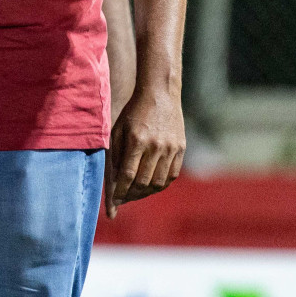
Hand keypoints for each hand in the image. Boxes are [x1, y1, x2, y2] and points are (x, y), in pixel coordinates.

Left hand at [105, 85, 185, 216]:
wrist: (160, 94)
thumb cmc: (133, 111)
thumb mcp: (119, 128)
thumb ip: (117, 153)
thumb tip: (115, 179)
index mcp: (136, 140)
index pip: (128, 175)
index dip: (120, 191)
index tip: (114, 202)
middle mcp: (155, 146)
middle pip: (143, 182)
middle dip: (132, 194)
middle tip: (124, 199)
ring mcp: (170, 148)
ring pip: (159, 181)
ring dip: (146, 192)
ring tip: (136, 194)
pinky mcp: (181, 148)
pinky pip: (172, 174)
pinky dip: (161, 183)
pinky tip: (152, 185)